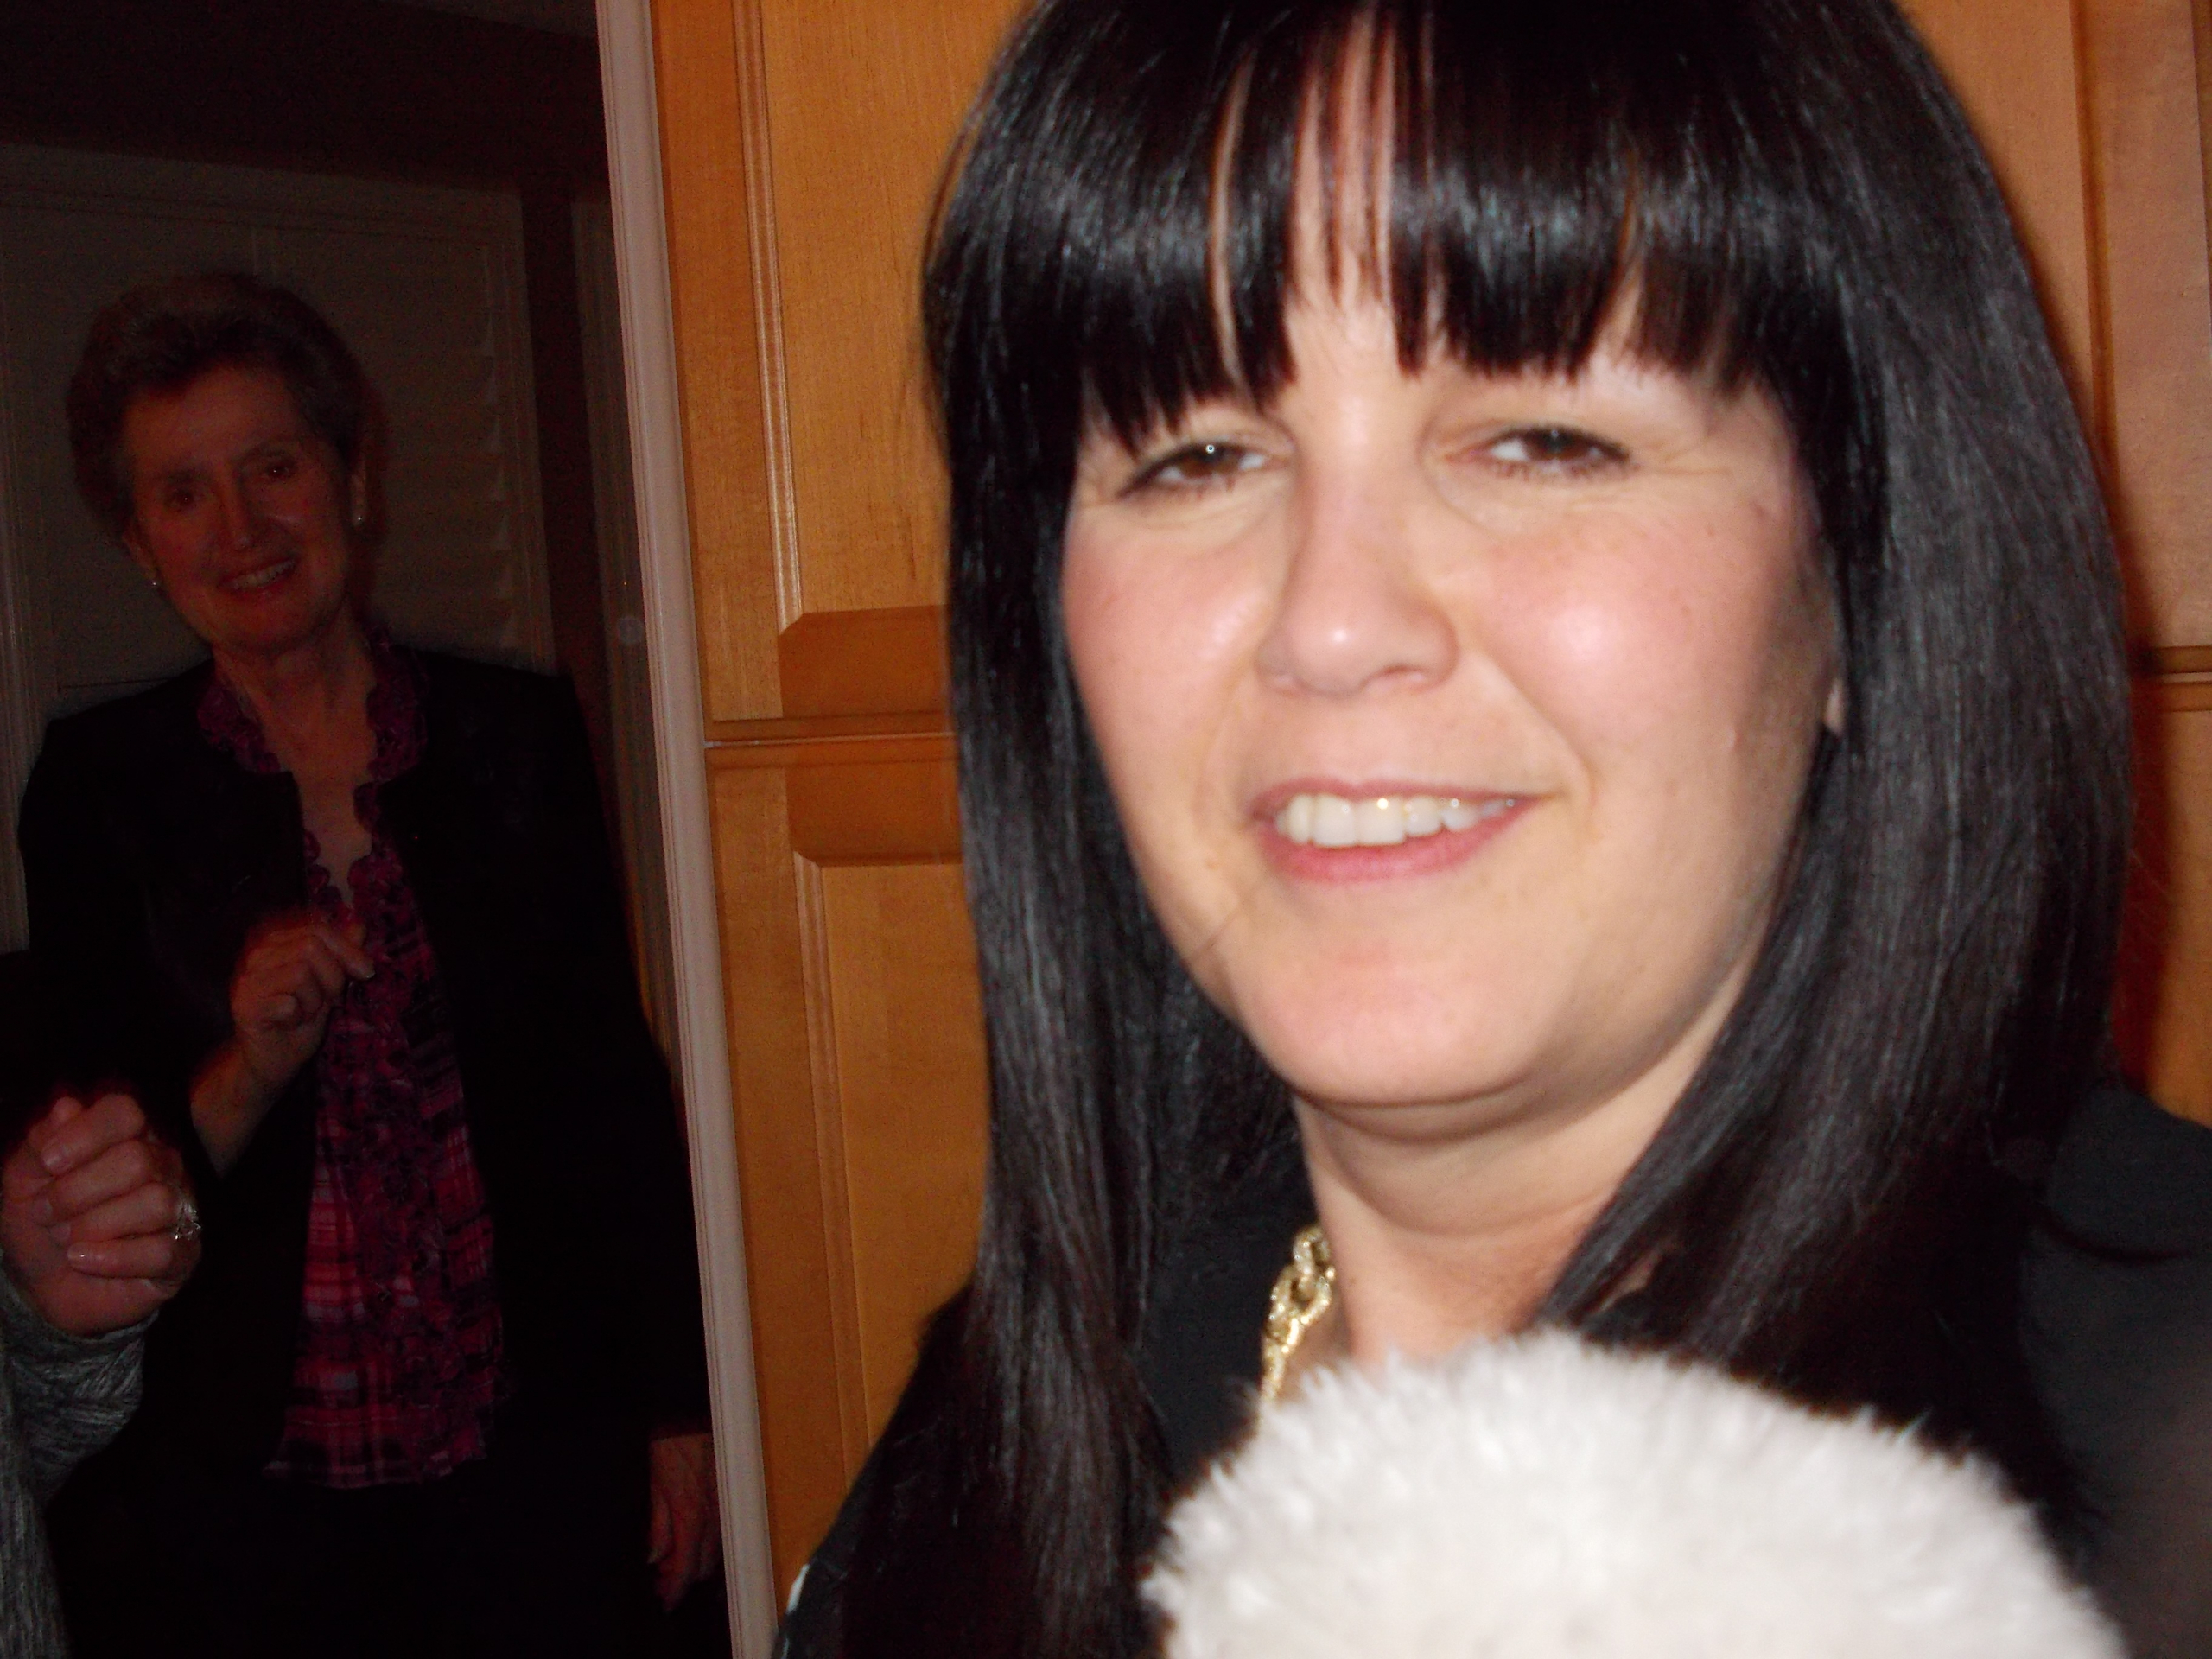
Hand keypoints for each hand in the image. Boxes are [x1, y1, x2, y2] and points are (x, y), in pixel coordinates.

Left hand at [1, 1093, 199, 1336]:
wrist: (44, 1285)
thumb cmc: (42, 1222)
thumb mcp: (24, 1179)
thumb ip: (42, 1141)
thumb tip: (67, 1107)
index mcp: (127, 1137)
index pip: (125, 1112)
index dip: (86, 1134)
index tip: (49, 1164)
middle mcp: (162, 1165)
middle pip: (138, 1160)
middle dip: (77, 1193)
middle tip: (48, 1214)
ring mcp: (179, 1209)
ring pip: (156, 1202)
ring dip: (94, 1227)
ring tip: (67, 1241)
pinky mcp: (183, 1254)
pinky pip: (163, 1251)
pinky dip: (112, 1258)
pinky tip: (82, 1260)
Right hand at [228, 914, 374, 1096]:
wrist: (275, 1059)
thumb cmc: (302, 1018)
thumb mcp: (329, 982)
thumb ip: (341, 953)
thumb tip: (360, 925)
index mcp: (277, 942)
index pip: (318, 929)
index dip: (348, 949)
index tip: (366, 972)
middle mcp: (257, 954)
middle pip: (311, 946)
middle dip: (333, 976)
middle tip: (329, 1000)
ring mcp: (248, 979)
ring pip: (300, 972)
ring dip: (315, 1000)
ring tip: (305, 1012)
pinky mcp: (245, 1006)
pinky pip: (288, 1003)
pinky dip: (299, 1017)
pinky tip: (290, 1023)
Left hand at [647, 1430, 720, 1610]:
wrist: (692, 1411)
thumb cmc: (669, 1442)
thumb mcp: (653, 1485)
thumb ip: (656, 1526)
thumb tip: (654, 1558)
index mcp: (691, 1516)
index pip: (685, 1569)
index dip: (674, 1590)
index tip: (664, 1601)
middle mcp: (715, 1516)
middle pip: (704, 1567)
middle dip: (683, 1578)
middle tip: (662, 1580)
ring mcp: (726, 1505)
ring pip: (716, 1551)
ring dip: (696, 1561)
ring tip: (675, 1561)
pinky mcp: (731, 1494)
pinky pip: (722, 1531)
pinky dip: (708, 1543)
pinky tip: (694, 1540)